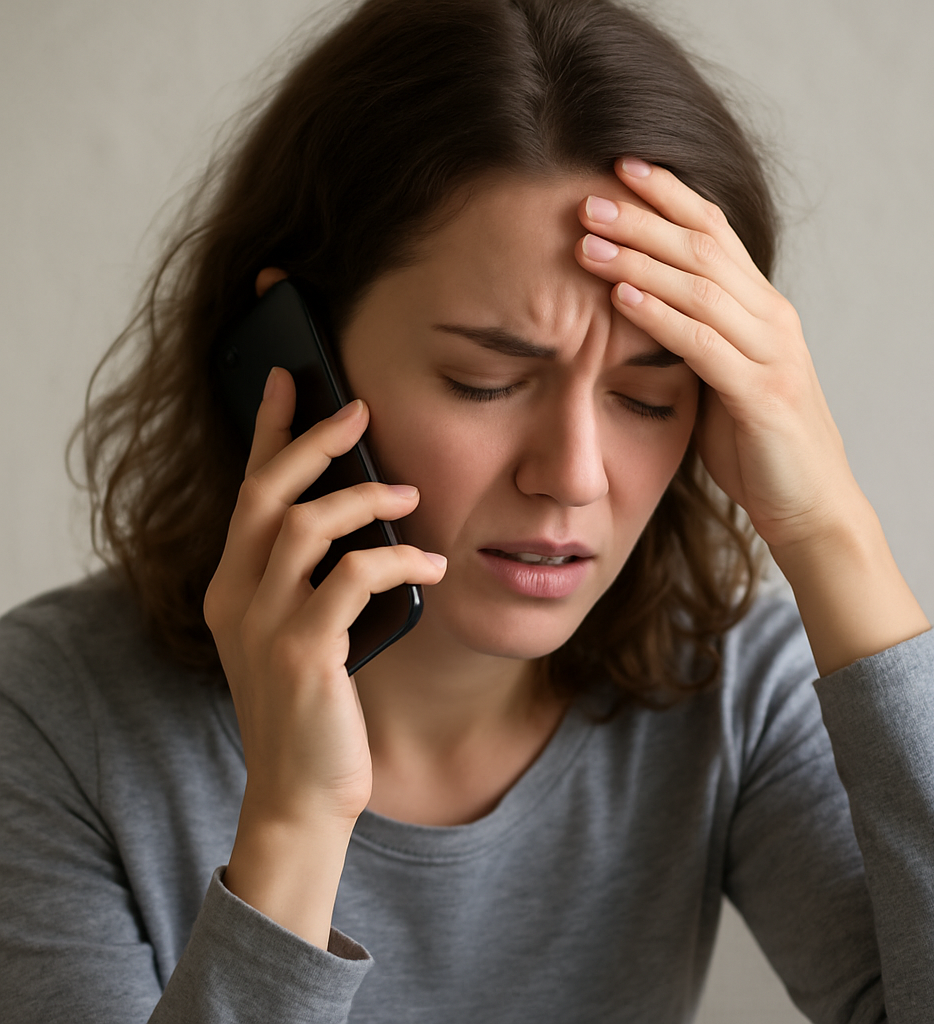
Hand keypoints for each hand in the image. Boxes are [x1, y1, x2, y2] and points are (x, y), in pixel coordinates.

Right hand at [204, 367, 446, 828]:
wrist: (302, 793)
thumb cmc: (313, 709)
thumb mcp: (303, 633)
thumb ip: (314, 580)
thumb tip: (366, 518)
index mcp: (231, 588)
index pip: (247, 493)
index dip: (268, 432)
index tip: (290, 381)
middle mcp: (234, 598)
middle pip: (266, 494)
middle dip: (313, 442)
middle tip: (358, 410)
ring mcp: (263, 626)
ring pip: (306, 526)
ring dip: (364, 500)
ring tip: (411, 498)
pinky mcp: (302, 653)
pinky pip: (351, 578)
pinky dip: (396, 562)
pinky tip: (430, 566)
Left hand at [575, 158, 929, 674]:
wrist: (809, 506)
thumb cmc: (757, 446)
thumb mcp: (721, 381)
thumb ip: (691, 341)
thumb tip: (636, 312)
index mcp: (761, 310)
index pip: (715, 233)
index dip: (670, 196)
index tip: (620, 167)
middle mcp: (771, 318)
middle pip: (704, 248)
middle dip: (644, 217)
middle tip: (587, 193)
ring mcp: (771, 353)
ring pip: (700, 288)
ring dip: (640, 260)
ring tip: (589, 239)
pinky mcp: (762, 394)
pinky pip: (704, 344)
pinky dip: (660, 317)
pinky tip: (621, 298)